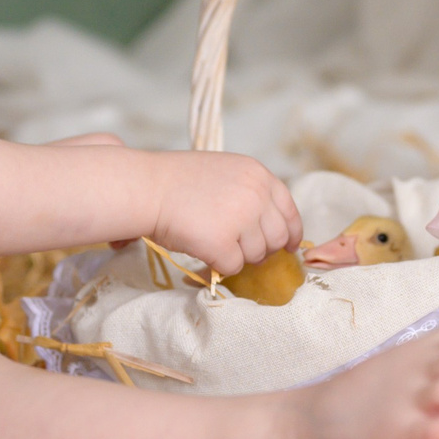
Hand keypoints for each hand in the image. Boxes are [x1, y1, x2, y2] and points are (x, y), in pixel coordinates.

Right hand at [147, 152, 301, 274]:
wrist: (147, 188)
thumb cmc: (178, 180)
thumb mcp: (226, 172)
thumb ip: (251, 193)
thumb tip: (268, 227)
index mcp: (259, 175)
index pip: (289, 211)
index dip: (291, 233)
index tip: (289, 246)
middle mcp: (256, 195)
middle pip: (278, 238)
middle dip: (262, 249)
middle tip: (239, 248)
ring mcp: (241, 219)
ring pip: (257, 255)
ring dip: (238, 255)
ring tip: (212, 239)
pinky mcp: (222, 243)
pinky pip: (234, 266)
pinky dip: (219, 264)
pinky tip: (203, 249)